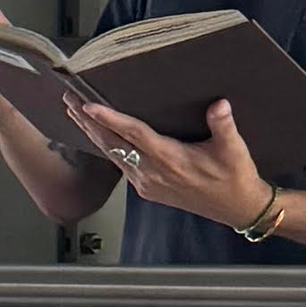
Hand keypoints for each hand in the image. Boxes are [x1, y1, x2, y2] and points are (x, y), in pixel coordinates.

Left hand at [68, 96, 275, 227]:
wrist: (237, 208)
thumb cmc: (235, 177)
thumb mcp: (234, 150)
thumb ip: (224, 126)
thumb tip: (218, 104)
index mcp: (170, 160)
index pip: (132, 134)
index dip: (109, 118)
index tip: (87, 105)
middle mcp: (152, 173)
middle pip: (112, 143)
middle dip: (88, 121)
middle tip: (68, 97)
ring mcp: (147, 183)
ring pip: (112, 154)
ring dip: (92, 133)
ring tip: (73, 111)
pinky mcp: (147, 189)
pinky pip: (120, 164)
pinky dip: (105, 147)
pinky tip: (97, 135)